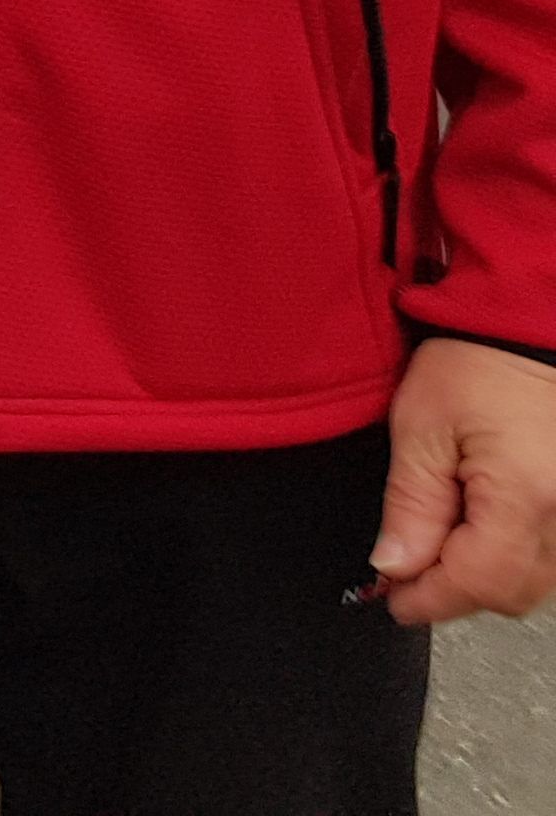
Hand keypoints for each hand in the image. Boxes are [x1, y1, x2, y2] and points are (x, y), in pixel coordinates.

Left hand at [372, 335, 555, 624]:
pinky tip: (479, 528)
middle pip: (512, 593)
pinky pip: (552, 558)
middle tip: (407, 570)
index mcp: (526, 497)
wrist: (526, 331)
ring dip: (485, 576)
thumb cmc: (475, 365)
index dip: (429, 599)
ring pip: (535, 583)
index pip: (479, 583)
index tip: (393, 602)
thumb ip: (410, 506)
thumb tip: (393, 567)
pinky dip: (513, 557)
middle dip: (455, 590)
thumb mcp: (420, 430)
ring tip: (441, 539)